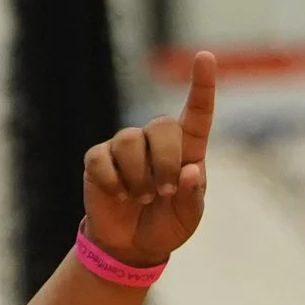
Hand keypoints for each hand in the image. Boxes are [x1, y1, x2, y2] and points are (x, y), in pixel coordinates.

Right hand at [82, 51, 214, 269]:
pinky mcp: (98, 159)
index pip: (197, 112)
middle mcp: (156, 141)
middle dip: (164, 161)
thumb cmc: (166, 225)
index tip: (205, 57)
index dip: (202, 84)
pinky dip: (112, 183)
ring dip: (137, 177)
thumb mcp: (188, 218)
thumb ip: (193, 197)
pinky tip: (118, 196)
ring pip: (129, 141)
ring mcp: (125, 147)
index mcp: (186, 150)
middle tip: (164, 191)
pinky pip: (102, 159)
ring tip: (141, 198)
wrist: (131, 246)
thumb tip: (189, 170)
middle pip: (161, 126)